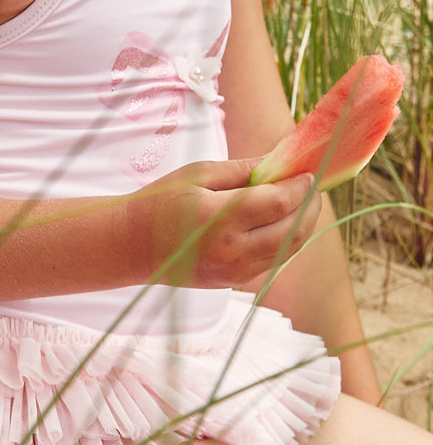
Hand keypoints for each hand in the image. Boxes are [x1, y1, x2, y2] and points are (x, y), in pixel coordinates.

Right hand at [137, 158, 319, 288]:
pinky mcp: (235, 282)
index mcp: (220, 218)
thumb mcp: (196, 174)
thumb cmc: (160, 202)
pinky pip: (273, 261)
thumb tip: (279, 162)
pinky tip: (282, 222)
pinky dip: (286, 241)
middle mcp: (233, 250)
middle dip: (309, 207)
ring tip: (303, 203)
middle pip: (293, 231)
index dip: (299, 188)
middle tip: (312, 188)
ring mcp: (236, 271)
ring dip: (302, 226)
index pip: (278, 203)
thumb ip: (241, 169)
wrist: (131, 245)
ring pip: (288, 250)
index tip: (309, 173)